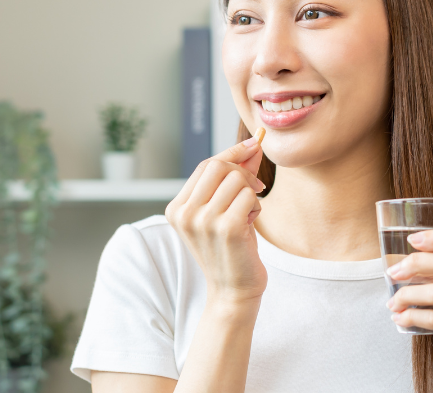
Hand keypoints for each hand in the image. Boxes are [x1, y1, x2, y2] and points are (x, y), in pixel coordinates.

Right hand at [165, 130, 267, 307]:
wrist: (233, 289)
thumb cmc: (230, 247)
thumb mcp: (223, 209)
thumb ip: (235, 176)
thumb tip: (253, 143)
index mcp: (176, 208)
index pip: (205, 164)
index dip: (232, 153)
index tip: (254, 144)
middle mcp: (185, 214)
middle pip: (219, 166)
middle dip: (243, 172)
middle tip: (255, 188)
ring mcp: (204, 222)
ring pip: (237, 180)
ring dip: (251, 194)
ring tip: (247, 215)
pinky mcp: (227, 229)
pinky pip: (249, 196)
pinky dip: (256, 206)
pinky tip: (251, 224)